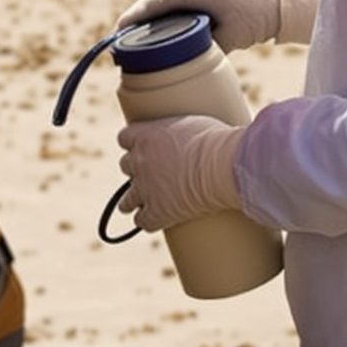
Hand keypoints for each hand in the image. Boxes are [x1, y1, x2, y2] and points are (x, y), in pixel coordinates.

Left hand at [115, 115, 244, 231]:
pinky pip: (142, 222)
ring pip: (126, 200)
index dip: (134, 144)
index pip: (124, 138)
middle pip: (125, 166)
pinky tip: (158, 221)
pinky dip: (150, 221)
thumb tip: (186, 135)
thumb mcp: (191, 124)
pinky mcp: (156, 213)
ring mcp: (145, 189)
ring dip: (134, 201)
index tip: (144, 148)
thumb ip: (177, 131)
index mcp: (145, 136)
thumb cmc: (215, 142)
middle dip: (137, 170)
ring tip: (145, 205)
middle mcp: (139, 162)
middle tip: (153, 174)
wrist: (222, 168)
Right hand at [118, 0, 282, 50]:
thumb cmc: (252, 17)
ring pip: (157, 2)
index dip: (138, 15)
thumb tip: (184, 66)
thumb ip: (208, 47)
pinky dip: (154, 17)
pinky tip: (144, 33)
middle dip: (134, 19)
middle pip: (153, 1)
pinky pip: (166, 4)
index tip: (120, 28)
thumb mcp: (230, 35)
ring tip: (124, 38)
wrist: (270, 2)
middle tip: (116, 40)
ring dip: (142, 18)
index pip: (159, 1)